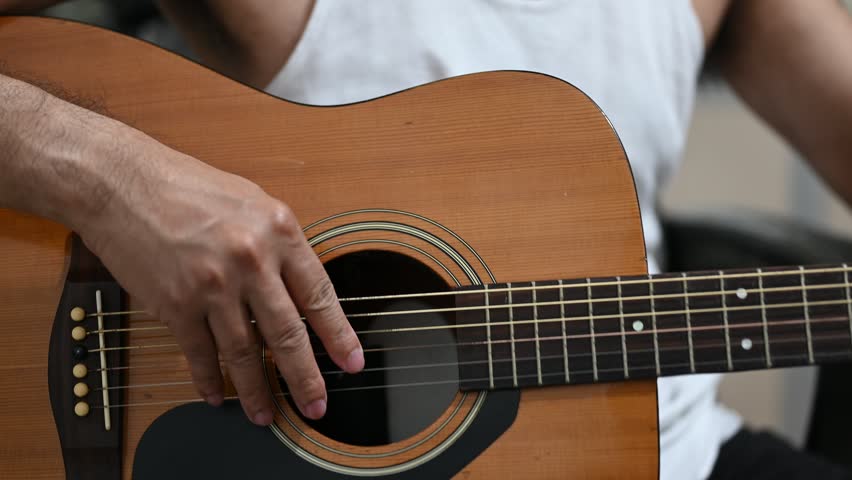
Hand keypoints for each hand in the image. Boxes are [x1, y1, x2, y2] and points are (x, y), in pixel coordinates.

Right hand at [80, 130, 363, 424]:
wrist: (122, 184)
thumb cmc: (187, 186)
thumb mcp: (253, 201)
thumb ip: (280, 244)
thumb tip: (300, 286)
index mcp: (279, 231)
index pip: (319, 295)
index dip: (338, 335)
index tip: (351, 362)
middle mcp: (251, 260)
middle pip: (287, 334)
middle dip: (305, 378)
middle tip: (317, 406)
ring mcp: (213, 286)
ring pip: (244, 353)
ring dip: (257, 390)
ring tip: (267, 414)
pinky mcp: (176, 304)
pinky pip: (199, 354)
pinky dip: (208, 380)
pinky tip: (217, 396)